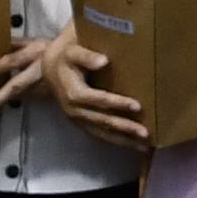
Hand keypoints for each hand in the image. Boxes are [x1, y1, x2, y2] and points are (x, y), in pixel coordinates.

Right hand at [40, 34, 155, 149]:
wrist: (50, 70)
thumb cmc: (67, 57)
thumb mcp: (73, 52)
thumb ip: (86, 56)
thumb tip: (103, 61)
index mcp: (73, 93)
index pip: (97, 100)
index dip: (117, 103)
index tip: (137, 106)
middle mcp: (74, 110)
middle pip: (102, 121)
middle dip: (125, 127)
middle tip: (146, 133)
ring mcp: (78, 119)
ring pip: (102, 133)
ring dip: (124, 140)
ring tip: (145, 146)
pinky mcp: (81, 123)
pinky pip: (100, 135)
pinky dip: (117, 141)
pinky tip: (134, 145)